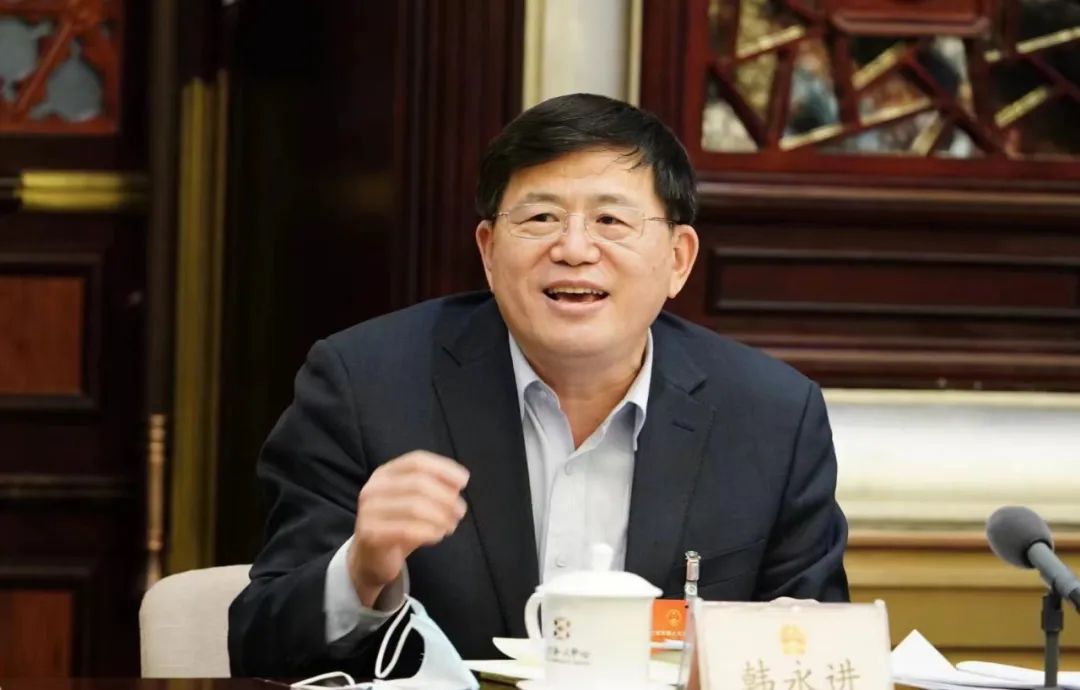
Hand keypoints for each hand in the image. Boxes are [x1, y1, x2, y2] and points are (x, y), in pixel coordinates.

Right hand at [348, 450, 469, 606]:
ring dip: (440, 516)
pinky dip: (429, 532)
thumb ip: (435, 489)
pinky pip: (407, 529)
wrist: (370, 559)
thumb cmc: (398, 525)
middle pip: (418, 483)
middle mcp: (374, 487)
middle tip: (460, 512)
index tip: (463, 481)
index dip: (443, 468)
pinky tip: (438, 536)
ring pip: (414, 506)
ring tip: (450, 526)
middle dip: (446, 497)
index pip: (417, 461)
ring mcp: (369, 510)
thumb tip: (458, 483)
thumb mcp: (416, 502)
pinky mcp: (370, 533)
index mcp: (385, 473)